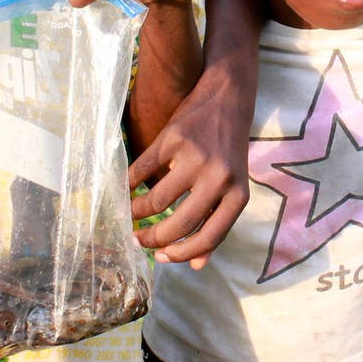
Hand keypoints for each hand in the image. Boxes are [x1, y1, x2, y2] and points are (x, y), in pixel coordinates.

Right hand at [127, 72, 251, 266]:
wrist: (227, 96)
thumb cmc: (228, 149)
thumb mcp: (233, 186)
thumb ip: (218, 222)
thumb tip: (198, 266)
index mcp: (238, 195)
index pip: (208, 238)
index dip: (181, 254)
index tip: (160, 257)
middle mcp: (219, 178)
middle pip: (178, 224)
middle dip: (151, 238)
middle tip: (136, 239)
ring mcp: (195, 157)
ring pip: (156, 200)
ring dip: (136, 213)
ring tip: (130, 215)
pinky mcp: (173, 138)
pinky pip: (142, 170)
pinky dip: (128, 185)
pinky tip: (124, 190)